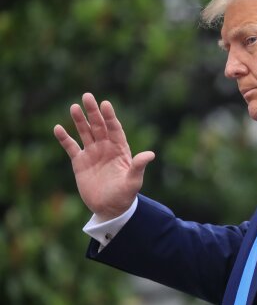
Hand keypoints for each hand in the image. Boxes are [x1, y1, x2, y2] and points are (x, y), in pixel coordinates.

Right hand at [54, 93, 154, 220]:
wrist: (110, 208)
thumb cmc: (125, 195)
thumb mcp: (134, 181)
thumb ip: (139, 167)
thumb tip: (150, 154)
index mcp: (120, 149)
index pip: (114, 129)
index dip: (110, 117)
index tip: (105, 104)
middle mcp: (106, 148)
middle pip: (99, 126)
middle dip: (93, 112)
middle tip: (87, 96)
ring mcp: (93, 153)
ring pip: (85, 132)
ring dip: (79, 120)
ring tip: (74, 107)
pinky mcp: (80, 162)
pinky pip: (71, 147)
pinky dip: (64, 138)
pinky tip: (58, 128)